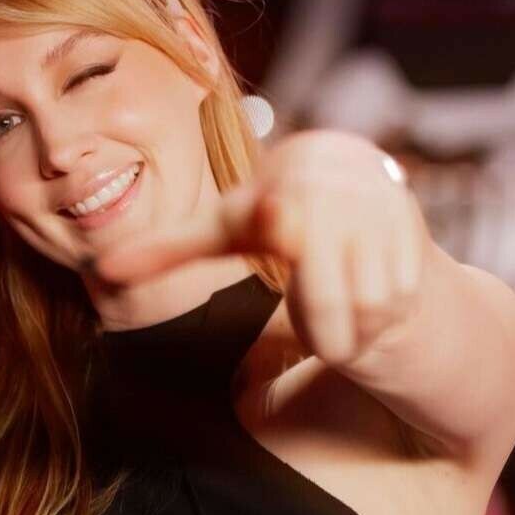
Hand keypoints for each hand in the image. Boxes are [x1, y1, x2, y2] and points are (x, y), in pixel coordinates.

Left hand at [89, 130, 424, 365]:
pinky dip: (387, 313)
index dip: (271, 220)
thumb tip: (103, 272)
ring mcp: (371, 200)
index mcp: (272, 187)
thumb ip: (171, 250)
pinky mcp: (410, 219)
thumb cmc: (278, 224)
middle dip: (324, 329)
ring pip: (363, 306)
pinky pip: (396, 300)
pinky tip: (381, 286)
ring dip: (357, 323)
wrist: (365, 200)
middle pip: (321, 296)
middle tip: (324, 329)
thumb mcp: (223, 231)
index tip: (276, 213)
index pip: (259, 218)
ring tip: (351, 293)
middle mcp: (324, 185)